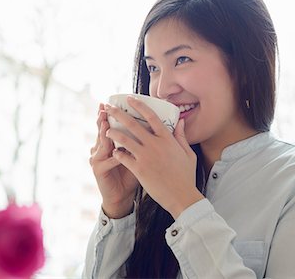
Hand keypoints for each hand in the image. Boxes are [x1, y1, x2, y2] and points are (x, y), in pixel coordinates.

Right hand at [89, 103, 138, 218]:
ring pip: (101, 144)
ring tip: (107, 125)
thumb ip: (146, 141)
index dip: (113, 113)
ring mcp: (99, 159)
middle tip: (106, 107)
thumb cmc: (132, 174)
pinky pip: (106, 162)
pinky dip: (113, 157)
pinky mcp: (99, 171)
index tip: (116, 102)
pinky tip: (117, 153)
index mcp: (113, 143)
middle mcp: (103, 148)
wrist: (122, 196)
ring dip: (104, 134)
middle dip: (103, 118)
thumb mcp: (139, 156)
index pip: (112, 124)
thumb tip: (161, 126)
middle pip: (102, 130)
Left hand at [105, 96, 203, 218]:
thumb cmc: (186, 176)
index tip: (130, 99)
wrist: (182, 196)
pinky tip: (114, 151)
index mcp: (167, 139)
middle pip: (133, 124)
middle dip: (118, 114)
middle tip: (109, 108)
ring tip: (106, 130)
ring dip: (113, 133)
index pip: (151, 116)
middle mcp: (155, 144)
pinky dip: (117, 153)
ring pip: (124, 139)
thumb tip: (180, 122)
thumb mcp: (188, 153)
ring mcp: (146, 156)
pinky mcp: (139, 169)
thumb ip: (181, 136)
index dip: (139, 106)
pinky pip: (123, 157)